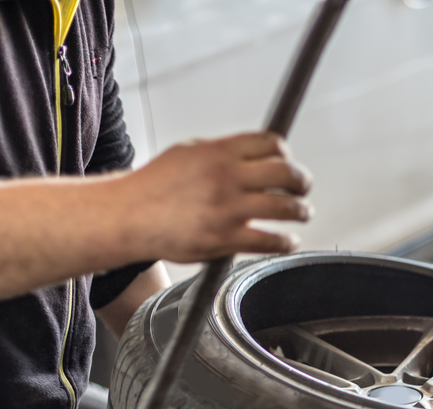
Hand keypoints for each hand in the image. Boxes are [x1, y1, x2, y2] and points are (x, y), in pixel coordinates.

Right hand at [120, 131, 312, 262]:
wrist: (130, 216)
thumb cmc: (153, 187)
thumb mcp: (187, 153)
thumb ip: (220, 153)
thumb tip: (249, 154)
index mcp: (219, 152)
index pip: (270, 143)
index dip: (285, 153)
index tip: (287, 160)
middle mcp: (228, 177)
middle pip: (286, 173)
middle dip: (301, 181)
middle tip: (303, 187)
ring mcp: (229, 209)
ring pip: (286, 207)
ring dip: (301, 211)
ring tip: (302, 212)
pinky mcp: (227, 239)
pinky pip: (271, 240)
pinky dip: (286, 241)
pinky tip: (287, 240)